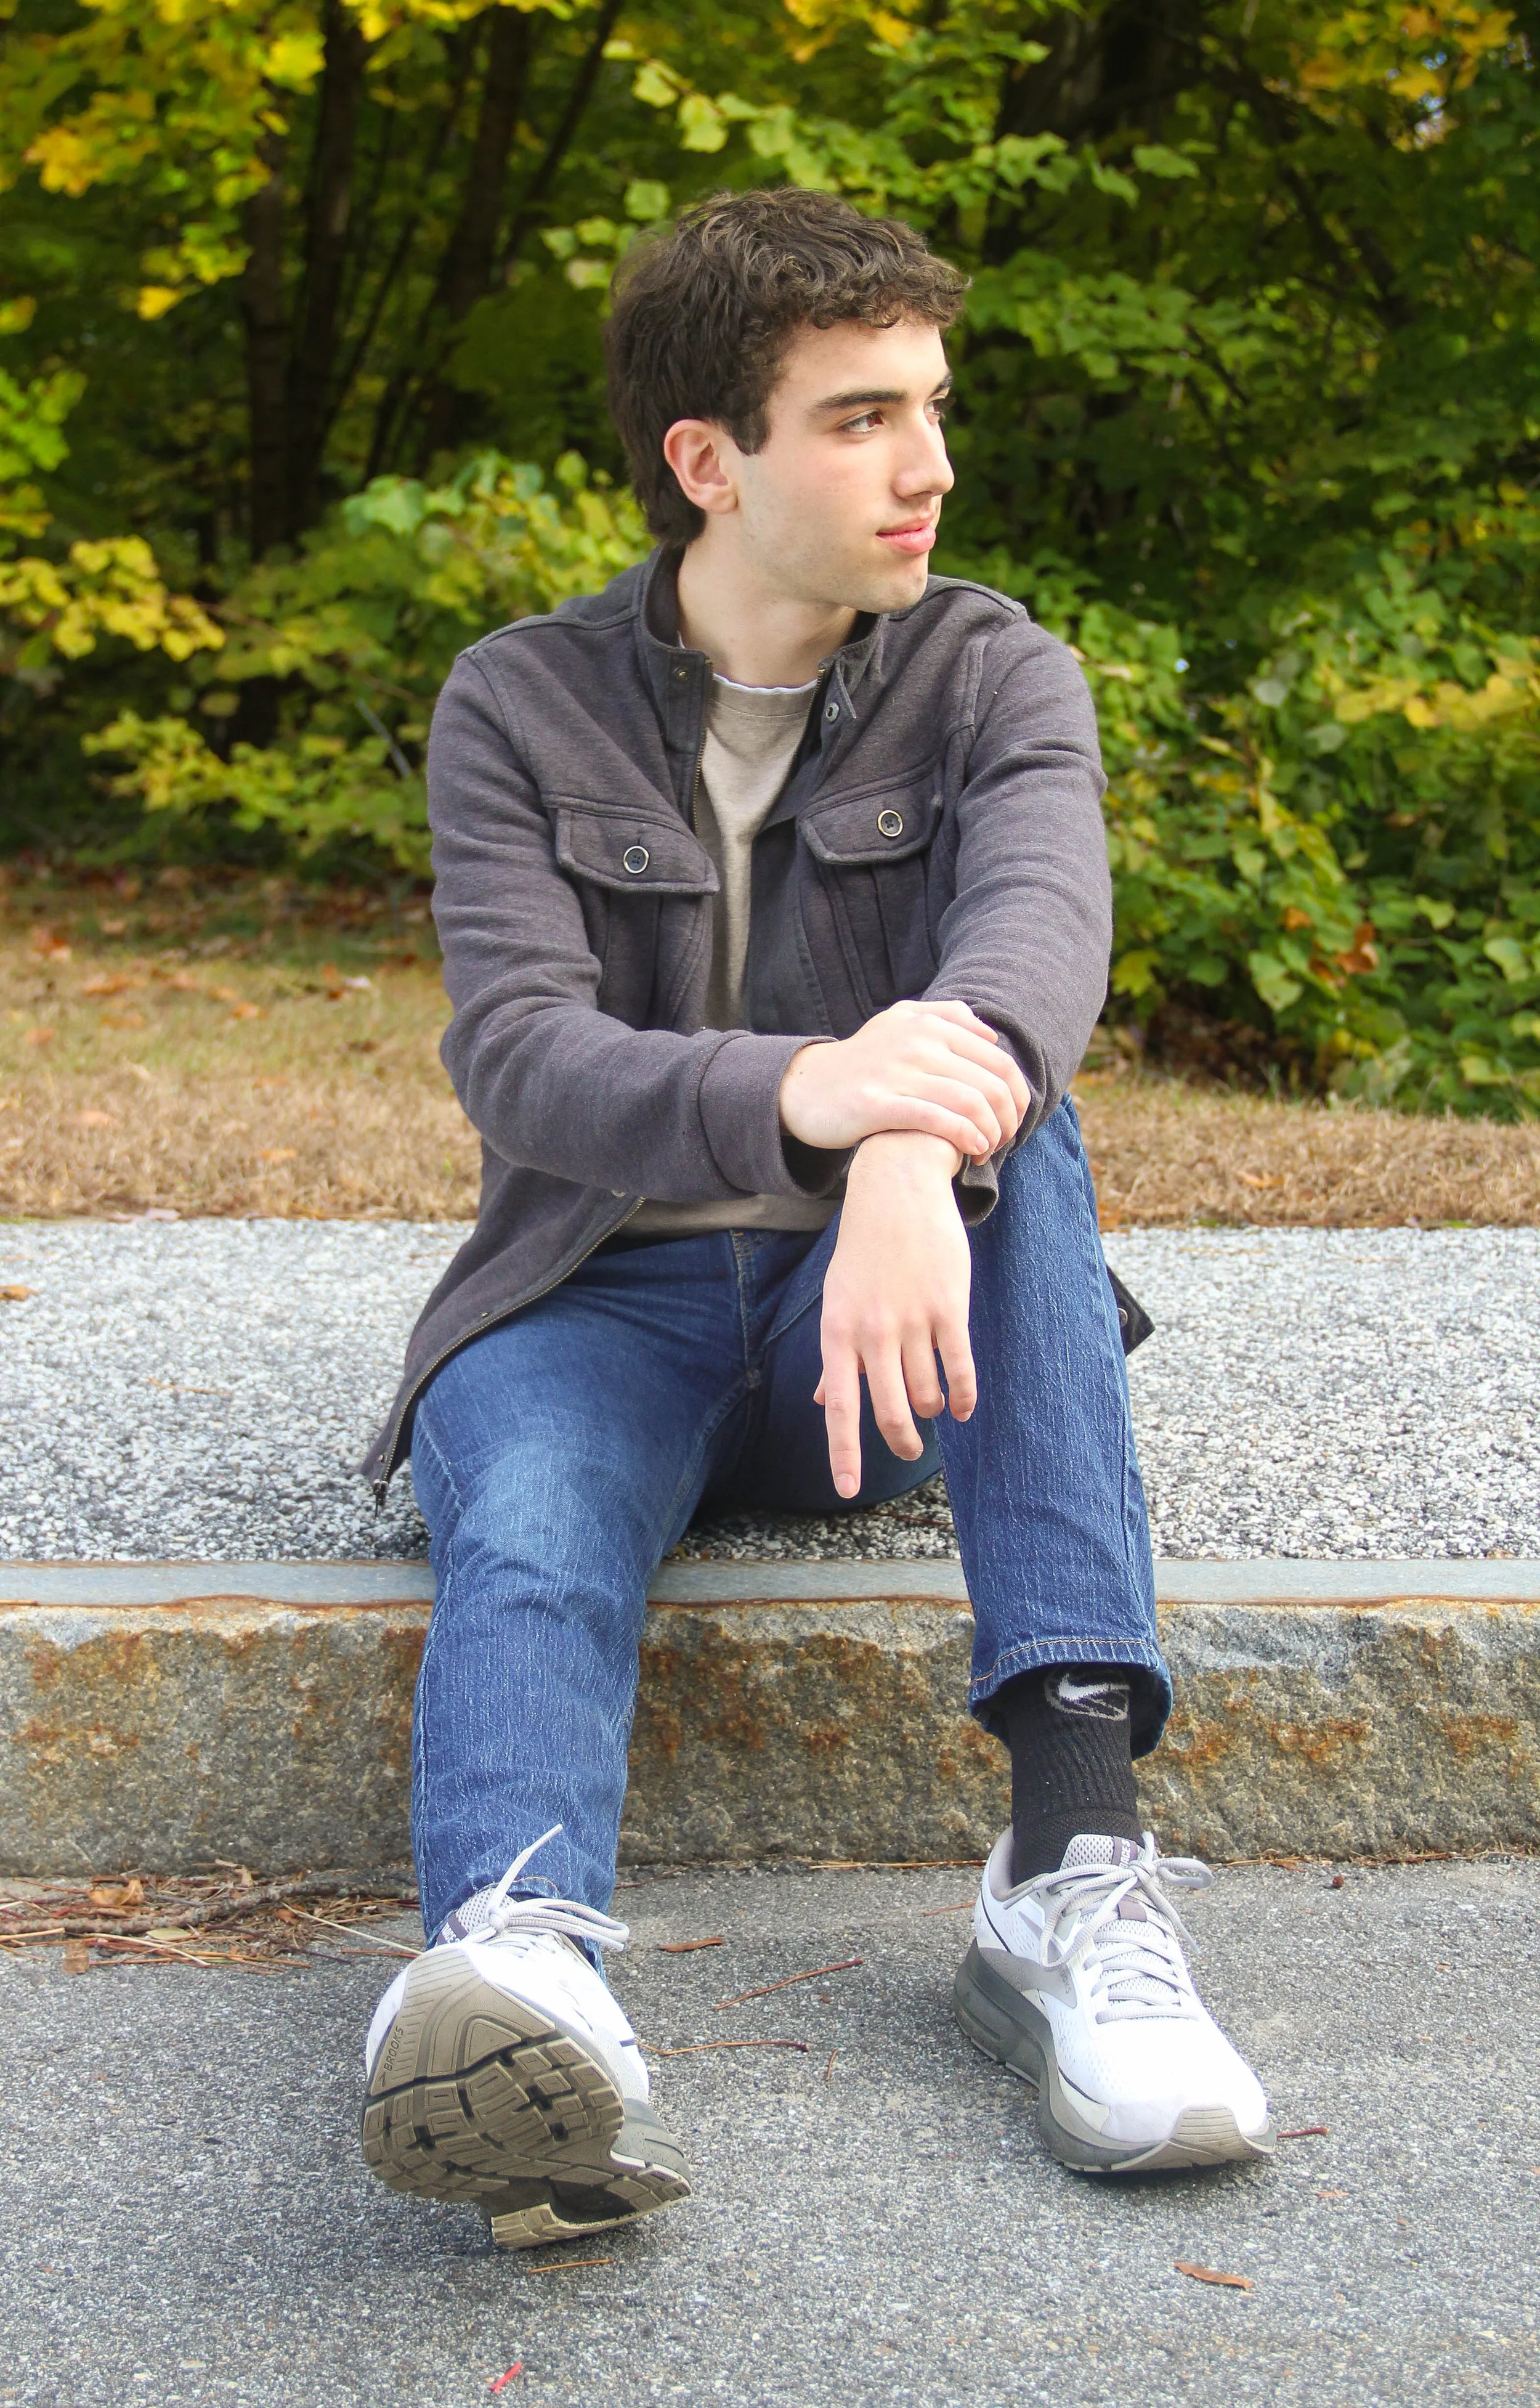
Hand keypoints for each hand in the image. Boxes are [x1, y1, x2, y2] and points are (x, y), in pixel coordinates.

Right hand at [778, 999, 1028, 1161]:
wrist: (805, 1086)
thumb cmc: (862, 1061)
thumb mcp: (900, 1023)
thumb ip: (946, 1018)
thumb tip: (990, 1035)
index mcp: (929, 1024)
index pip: (998, 1060)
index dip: (1017, 1095)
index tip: (1014, 1119)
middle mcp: (917, 1043)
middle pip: (991, 1083)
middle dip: (1008, 1119)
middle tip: (1006, 1141)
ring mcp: (897, 1072)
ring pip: (970, 1102)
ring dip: (991, 1133)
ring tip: (988, 1151)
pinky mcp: (878, 1103)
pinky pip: (937, 1120)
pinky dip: (965, 1137)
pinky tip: (972, 1150)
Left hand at [815, 1131, 975, 1498]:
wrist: (896, 1190)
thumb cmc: (864, 1252)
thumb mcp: (838, 1300)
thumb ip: (837, 1356)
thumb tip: (827, 1401)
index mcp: (838, 1333)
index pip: (840, 1408)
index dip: (844, 1453)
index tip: (847, 1490)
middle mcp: (872, 1332)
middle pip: (889, 1411)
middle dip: (902, 1441)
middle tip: (910, 1450)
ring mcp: (912, 1320)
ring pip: (926, 1393)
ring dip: (932, 1411)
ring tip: (933, 1408)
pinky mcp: (948, 1307)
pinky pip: (959, 1369)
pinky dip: (963, 1396)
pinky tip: (964, 1408)